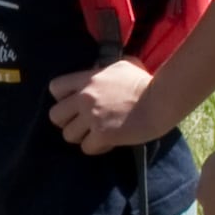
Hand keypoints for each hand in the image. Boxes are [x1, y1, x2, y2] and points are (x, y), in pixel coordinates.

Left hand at [45, 58, 162, 152]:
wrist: (160, 100)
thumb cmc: (145, 82)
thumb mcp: (122, 65)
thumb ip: (103, 70)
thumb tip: (98, 69)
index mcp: (87, 79)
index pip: (54, 88)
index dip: (61, 98)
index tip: (74, 103)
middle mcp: (85, 98)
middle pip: (55, 116)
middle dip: (66, 121)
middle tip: (82, 123)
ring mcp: (92, 117)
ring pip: (68, 135)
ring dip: (81, 137)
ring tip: (95, 134)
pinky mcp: (102, 135)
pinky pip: (86, 148)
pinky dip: (96, 148)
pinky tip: (107, 143)